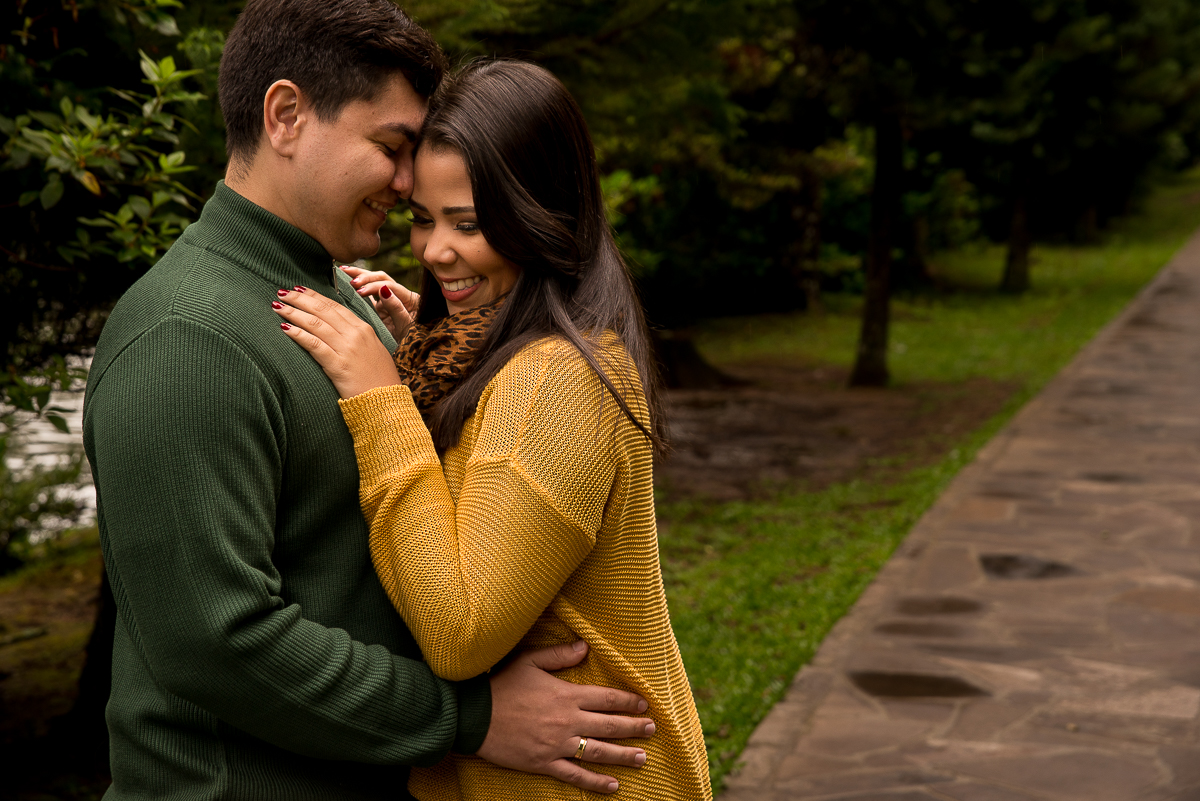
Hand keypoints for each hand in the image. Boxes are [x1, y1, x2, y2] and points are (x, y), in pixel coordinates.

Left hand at [273, 288, 401, 398]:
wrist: (387, 402)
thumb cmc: (380, 379)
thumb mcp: (374, 351)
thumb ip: (358, 338)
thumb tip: (339, 329)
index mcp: (364, 329)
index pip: (335, 306)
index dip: (315, 296)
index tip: (300, 290)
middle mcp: (356, 334)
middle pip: (323, 310)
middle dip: (300, 299)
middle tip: (283, 292)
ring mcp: (347, 349)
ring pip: (316, 324)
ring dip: (294, 313)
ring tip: (278, 307)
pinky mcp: (338, 365)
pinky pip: (314, 345)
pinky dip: (298, 334)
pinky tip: (285, 328)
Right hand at [339, 265, 418, 339]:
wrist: (414, 352)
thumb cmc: (414, 339)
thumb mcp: (406, 325)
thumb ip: (396, 307)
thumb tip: (383, 289)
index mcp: (409, 298)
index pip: (388, 285)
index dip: (373, 286)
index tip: (359, 291)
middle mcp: (398, 296)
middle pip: (381, 279)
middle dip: (364, 276)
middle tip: (349, 278)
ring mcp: (388, 302)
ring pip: (373, 283)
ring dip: (359, 277)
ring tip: (343, 271)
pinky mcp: (380, 309)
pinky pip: (368, 296)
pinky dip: (357, 289)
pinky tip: (345, 284)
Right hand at [478, 641, 653, 794]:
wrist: (473, 715)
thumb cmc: (500, 684)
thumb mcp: (529, 661)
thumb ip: (559, 656)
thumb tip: (585, 647)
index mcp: (566, 695)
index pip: (606, 698)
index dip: (627, 701)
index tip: (644, 705)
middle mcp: (567, 721)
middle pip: (609, 726)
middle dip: (634, 727)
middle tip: (652, 730)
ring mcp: (557, 745)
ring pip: (598, 752)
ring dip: (623, 755)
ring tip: (642, 758)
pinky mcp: (544, 763)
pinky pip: (575, 775)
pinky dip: (595, 782)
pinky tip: (613, 786)